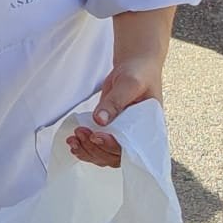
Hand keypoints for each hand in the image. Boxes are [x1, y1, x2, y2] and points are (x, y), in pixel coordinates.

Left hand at [66, 50, 164, 168]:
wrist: (134, 67)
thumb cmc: (139, 74)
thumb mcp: (129, 84)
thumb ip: (115, 101)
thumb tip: (100, 120)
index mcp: (148, 128)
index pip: (132, 148)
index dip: (112, 147)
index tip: (97, 136)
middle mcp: (136, 136)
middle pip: (114, 155)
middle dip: (95, 148)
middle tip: (81, 132)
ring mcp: (122, 135)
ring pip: (104, 155)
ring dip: (87, 150)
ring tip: (73, 139)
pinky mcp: (110, 130)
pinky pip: (98, 146)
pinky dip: (85, 148)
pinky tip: (74, 143)